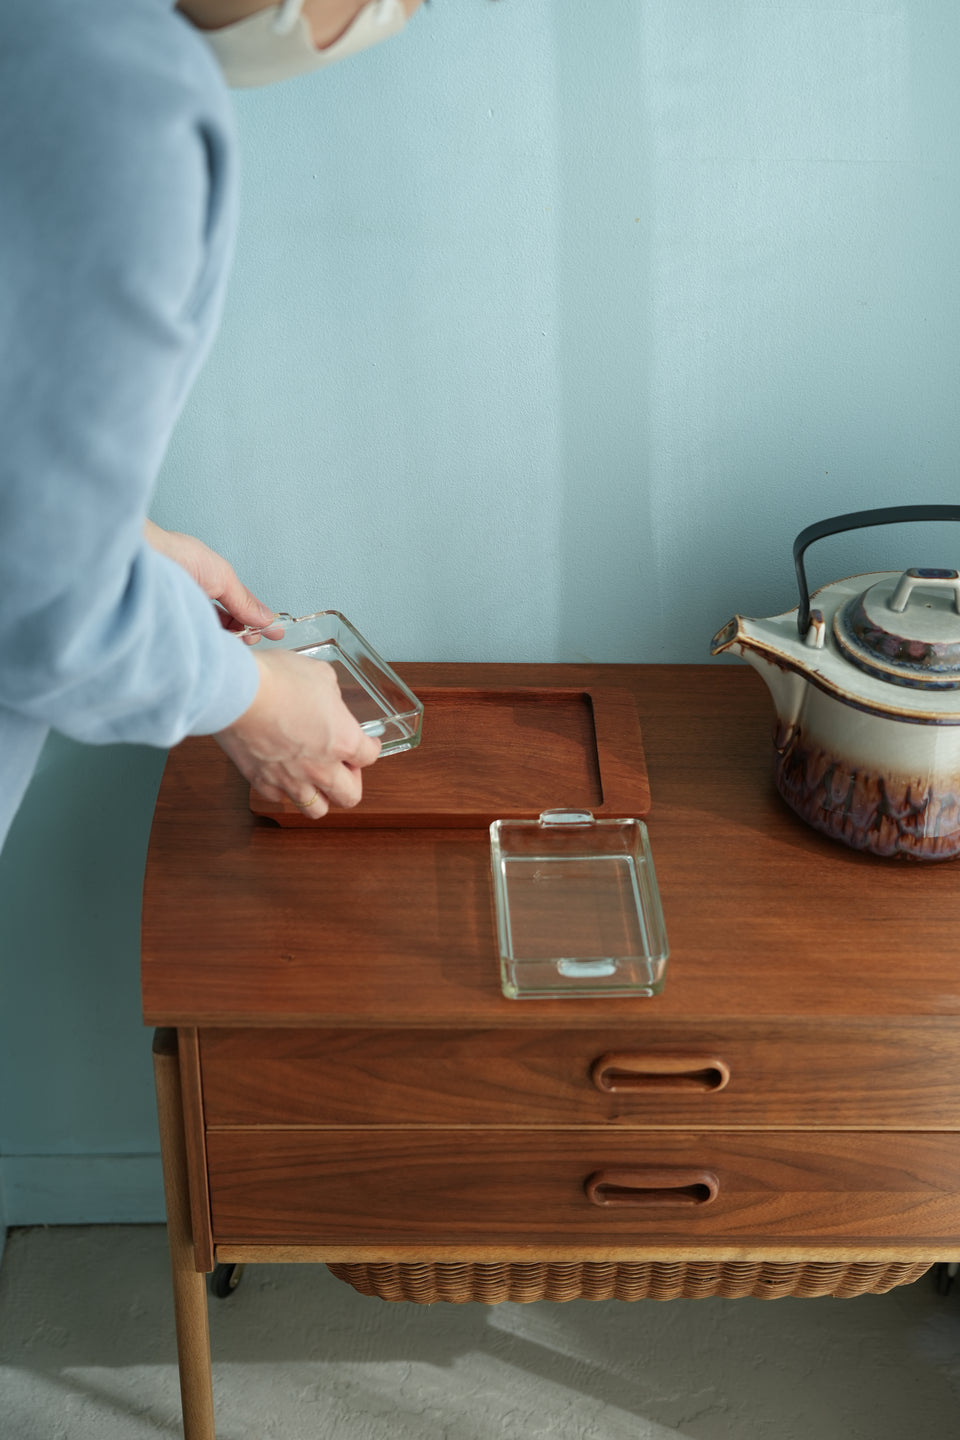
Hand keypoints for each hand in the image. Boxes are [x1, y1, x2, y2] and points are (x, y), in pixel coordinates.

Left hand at [144, 519, 278, 641]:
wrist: (142, 560)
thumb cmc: (174, 555)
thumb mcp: (222, 576)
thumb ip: (244, 600)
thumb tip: (265, 617)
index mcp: (206, 583)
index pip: (236, 609)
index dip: (255, 622)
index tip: (274, 634)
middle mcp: (193, 600)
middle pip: (226, 625)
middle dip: (242, 633)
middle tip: (252, 640)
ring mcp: (182, 615)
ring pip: (211, 635)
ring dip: (227, 640)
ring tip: (237, 643)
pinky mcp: (170, 632)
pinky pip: (194, 645)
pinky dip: (209, 647)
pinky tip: (217, 648)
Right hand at [215, 649, 380, 816]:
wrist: (236, 693)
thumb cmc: (278, 680)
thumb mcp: (320, 675)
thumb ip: (331, 696)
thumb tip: (328, 701)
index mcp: (343, 741)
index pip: (370, 756)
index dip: (370, 748)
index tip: (366, 745)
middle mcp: (321, 768)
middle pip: (350, 797)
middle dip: (351, 782)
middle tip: (343, 766)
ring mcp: (290, 780)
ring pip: (315, 809)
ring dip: (321, 797)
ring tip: (315, 780)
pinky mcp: (261, 781)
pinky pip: (279, 798)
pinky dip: (283, 790)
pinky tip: (282, 775)